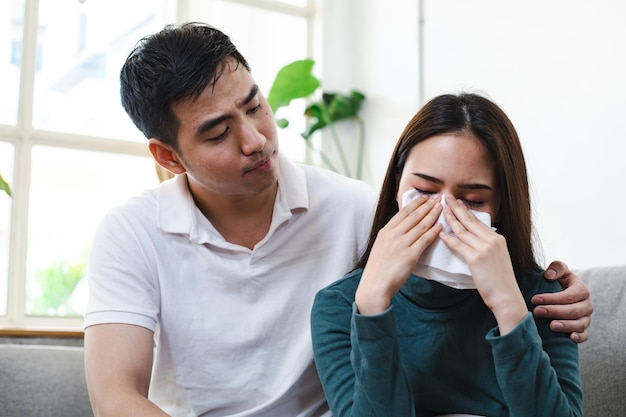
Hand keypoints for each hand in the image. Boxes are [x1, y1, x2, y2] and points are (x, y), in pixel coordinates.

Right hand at [355, 195, 441, 314]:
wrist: (375, 285)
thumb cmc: (378, 269)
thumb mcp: (380, 246)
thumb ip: (391, 236)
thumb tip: (402, 228)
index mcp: (385, 232)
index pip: (403, 213)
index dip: (415, 204)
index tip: (424, 197)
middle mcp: (393, 235)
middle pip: (413, 216)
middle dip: (427, 205)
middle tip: (437, 197)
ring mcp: (402, 244)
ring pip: (421, 225)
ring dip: (432, 215)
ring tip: (441, 208)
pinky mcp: (410, 256)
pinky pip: (424, 240)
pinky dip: (433, 232)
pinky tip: (440, 226)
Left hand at [439, 195, 526, 334]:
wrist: (507, 296)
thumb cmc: (500, 280)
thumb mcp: (498, 257)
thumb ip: (489, 246)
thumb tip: (478, 239)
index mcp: (498, 238)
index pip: (478, 221)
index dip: (466, 210)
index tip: (457, 202)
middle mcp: (492, 240)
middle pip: (470, 220)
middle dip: (456, 207)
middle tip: (446, 197)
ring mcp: (485, 248)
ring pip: (463, 230)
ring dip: (450, 219)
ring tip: (441, 210)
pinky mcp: (476, 259)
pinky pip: (459, 245)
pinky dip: (448, 238)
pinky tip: (441, 233)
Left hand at [531, 260, 592, 342]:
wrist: (561, 292)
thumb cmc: (558, 280)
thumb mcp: (559, 270)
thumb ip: (556, 268)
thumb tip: (549, 275)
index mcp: (582, 290)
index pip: (569, 295)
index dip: (552, 298)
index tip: (534, 299)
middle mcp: (586, 305)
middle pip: (573, 311)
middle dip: (554, 311)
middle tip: (537, 311)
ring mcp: (586, 318)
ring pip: (579, 324)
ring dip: (566, 326)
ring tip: (551, 326)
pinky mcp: (583, 329)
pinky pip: (585, 336)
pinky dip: (579, 337)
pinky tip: (570, 338)